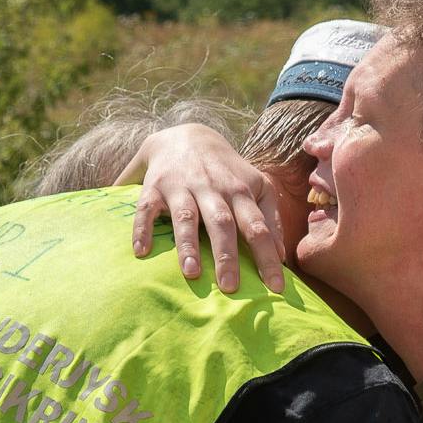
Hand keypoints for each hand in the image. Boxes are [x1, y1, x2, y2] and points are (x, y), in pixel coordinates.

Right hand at [117, 123, 285, 293]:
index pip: (257, 227)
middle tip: (230, 287)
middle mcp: (212, 188)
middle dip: (227, 255)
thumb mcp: (256, 185)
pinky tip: (141, 252)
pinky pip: (146, 209)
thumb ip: (270, 217)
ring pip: (186, 216)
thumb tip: (281, 254)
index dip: (267, 256)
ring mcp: (182, 186)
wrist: (187, 135)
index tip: (275, 286)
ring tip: (192, 272)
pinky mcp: (155, 186)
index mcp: (240, 191)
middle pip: (222, 223)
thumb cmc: (227, 171)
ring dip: (188, 244)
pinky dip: (143, 229)